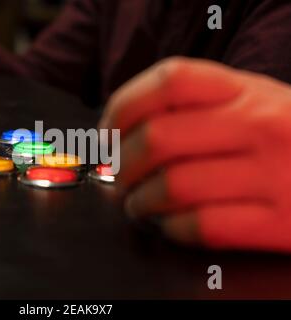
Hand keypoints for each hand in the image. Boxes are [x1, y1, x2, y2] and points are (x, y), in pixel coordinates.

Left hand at [99, 57, 290, 252]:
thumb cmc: (289, 140)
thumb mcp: (251, 105)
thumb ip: (195, 113)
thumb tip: (121, 140)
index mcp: (246, 91)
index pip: (170, 79)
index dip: (122, 106)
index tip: (108, 133)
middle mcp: (259, 125)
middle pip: (158, 138)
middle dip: (121, 165)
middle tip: (117, 178)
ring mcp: (273, 173)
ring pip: (173, 186)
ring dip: (139, 202)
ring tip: (138, 205)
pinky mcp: (281, 222)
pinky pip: (204, 225)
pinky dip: (173, 228)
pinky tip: (172, 225)